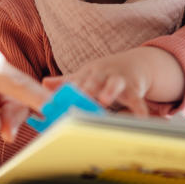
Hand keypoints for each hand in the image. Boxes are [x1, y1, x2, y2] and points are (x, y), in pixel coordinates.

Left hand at [42, 47, 183, 116]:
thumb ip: (66, 82)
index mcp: (87, 74)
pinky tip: (140, 119)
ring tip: (104, 100)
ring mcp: (119, 80)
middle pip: (92, 81)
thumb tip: (43, 83)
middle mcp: (102, 75)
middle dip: (85, 90)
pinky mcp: (134, 89)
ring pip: (114, 84)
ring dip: (109, 90)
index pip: (75, 83)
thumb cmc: (104, 74)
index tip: (56, 102)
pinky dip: (139, 110)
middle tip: (76, 100)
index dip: (66, 92)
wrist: (134, 64)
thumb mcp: (86, 75)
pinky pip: (137, 100)